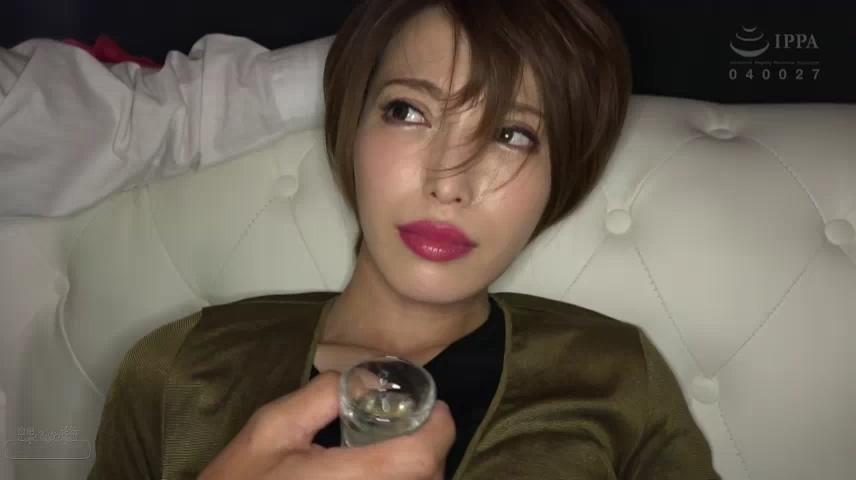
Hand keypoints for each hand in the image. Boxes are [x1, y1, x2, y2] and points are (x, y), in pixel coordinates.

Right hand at [199, 371, 454, 478]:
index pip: (419, 457)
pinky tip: (382, 470)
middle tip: (415, 423)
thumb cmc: (242, 479)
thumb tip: (371, 376)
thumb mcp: (272, 426)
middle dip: (430, 447)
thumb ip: (322, 396)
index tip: (435, 408)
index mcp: (345, 479)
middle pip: (429, 477)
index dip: (438, 429)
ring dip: (420, 470)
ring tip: (398, 447)